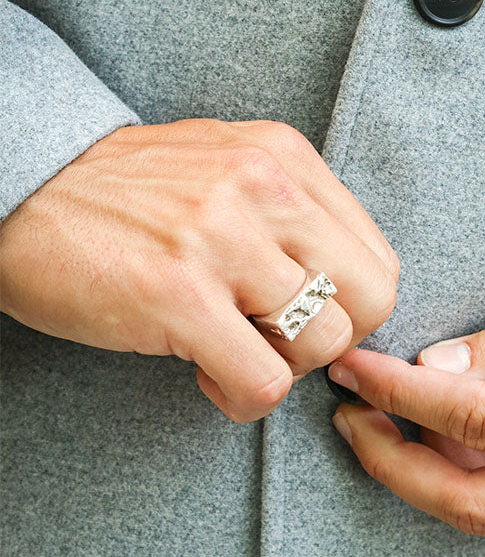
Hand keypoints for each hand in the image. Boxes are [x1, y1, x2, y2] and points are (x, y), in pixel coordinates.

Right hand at [0, 119, 398, 421]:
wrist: (19, 187)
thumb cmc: (123, 192)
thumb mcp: (221, 163)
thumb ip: (288, 208)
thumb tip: (342, 280)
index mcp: (283, 158)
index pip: (377, 258)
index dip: (348, 308)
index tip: (301, 319)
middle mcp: (263, 188)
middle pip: (372, 300)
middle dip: (330, 341)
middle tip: (276, 343)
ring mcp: (220, 239)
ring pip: (325, 343)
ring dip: (282, 369)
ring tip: (231, 354)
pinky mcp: (177, 296)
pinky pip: (263, 382)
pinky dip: (242, 398)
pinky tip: (205, 376)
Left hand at [327, 256, 484, 535]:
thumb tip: (442, 367)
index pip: (475, 423)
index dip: (400, 395)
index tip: (355, 369)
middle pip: (469, 503)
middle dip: (390, 462)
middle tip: (345, 415)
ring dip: (426, 476)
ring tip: (379, 424)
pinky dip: (473, 481)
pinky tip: (444, 442)